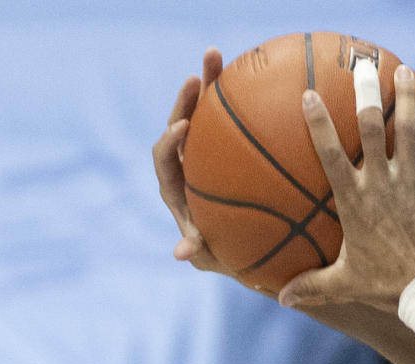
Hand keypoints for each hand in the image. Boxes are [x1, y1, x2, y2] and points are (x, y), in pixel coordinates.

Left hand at [152, 48, 232, 275]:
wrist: (241, 241)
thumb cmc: (223, 253)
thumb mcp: (212, 255)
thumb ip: (197, 250)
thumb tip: (181, 254)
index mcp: (174, 186)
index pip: (163, 158)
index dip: (168, 142)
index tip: (182, 128)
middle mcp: (185, 163)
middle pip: (179, 125)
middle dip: (185, 101)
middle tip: (195, 79)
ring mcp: (206, 150)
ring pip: (202, 113)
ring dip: (208, 84)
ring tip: (216, 56)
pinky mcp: (225, 145)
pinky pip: (228, 118)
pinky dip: (234, 98)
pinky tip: (252, 77)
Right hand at [279, 65, 414, 311]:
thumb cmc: (385, 289)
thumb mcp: (345, 285)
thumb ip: (313, 286)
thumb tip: (282, 299)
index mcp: (355, 202)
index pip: (331, 154)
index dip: (319, 123)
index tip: (310, 94)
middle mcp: (383, 185)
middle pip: (373, 127)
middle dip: (367, 93)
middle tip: (365, 66)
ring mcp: (414, 186)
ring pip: (412, 132)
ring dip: (409, 100)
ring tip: (406, 75)